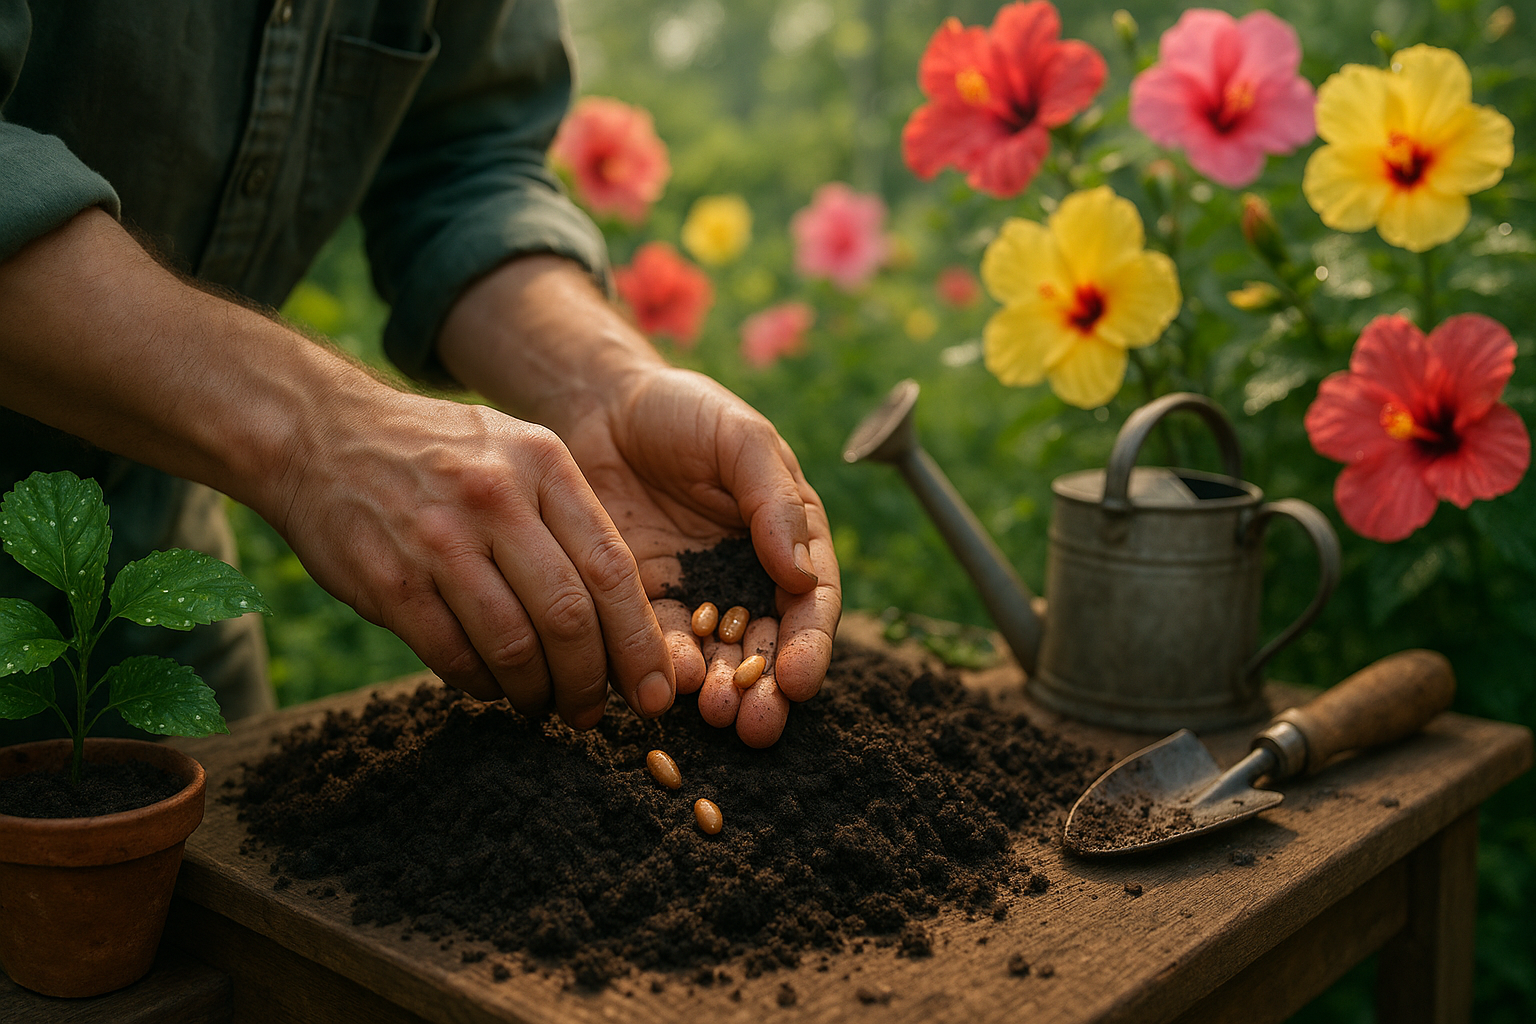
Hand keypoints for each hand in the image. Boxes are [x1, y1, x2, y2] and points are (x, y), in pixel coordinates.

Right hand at [271, 388, 676, 728]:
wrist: (319, 433)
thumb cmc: (436, 454)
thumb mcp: (514, 452)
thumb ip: (567, 517)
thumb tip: (623, 613)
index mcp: (543, 463)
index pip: (611, 568)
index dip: (638, 641)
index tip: (653, 691)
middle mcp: (495, 498)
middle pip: (568, 616)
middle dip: (589, 682)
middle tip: (591, 712)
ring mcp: (439, 540)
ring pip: (513, 646)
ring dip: (535, 693)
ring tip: (540, 704)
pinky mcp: (390, 581)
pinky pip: (454, 656)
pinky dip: (480, 685)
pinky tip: (489, 686)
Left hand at [559, 366, 841, 746]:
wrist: (600, 404)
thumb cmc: (684, 412)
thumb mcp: (740, 439)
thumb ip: (774, 501)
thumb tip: (800, 574)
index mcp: (789, 538)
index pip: (811, 602)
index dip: (809, 645)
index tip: (798, 680)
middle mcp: (748, 576)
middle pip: (768, 646)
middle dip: (766, 690)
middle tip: (755, 723)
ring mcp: (695, 594)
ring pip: (717, 658)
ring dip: (720, 691)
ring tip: (714, 710)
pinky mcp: (642, 602)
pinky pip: (657, 644)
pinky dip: (665, 669)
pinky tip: (665, 683)